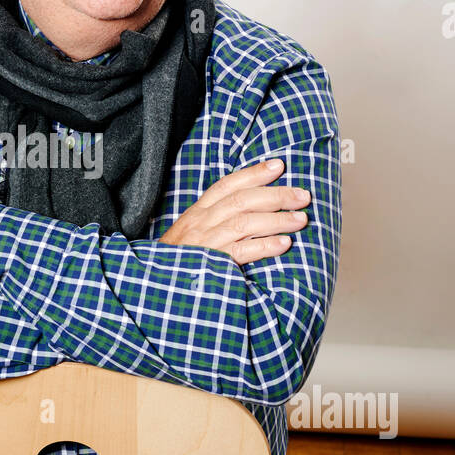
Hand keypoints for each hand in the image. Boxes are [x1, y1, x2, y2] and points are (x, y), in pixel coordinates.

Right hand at [157, 158, 308, 265]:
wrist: (151, 288)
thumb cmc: (177, 263)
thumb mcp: (190, 235)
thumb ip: (214, 222)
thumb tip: (251, 212)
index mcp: (197, 213)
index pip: (227, 185)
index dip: (254, 173)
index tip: (279, 166)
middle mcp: (200, 223)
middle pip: (242, 200)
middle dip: (276, 195)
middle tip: (303, 196)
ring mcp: (204, 242)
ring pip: (245, 222)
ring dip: (277, 219)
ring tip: (301, 219)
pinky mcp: (209, 264)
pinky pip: (241, 251)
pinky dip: (265, 246)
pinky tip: (284, 244)